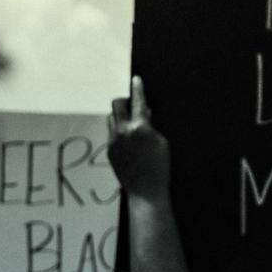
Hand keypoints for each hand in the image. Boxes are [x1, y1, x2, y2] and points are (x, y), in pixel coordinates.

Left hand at [108, 76, 171, 196]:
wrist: (145, 191)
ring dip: (120, 115)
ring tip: (131, 123)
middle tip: (133, 104)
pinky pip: (112, 133)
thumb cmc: (160, 167)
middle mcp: (123, 131)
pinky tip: (129, 141)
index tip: (136, 80)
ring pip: (111, 118)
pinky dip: (119, 131)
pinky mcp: (109, 150)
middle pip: (117, 104)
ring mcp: (113, 141)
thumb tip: (145, 114)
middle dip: (125, 100)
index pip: (138, 101)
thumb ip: (151, 125)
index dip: (138, 88)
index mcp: (139, 127)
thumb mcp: (162, 142)